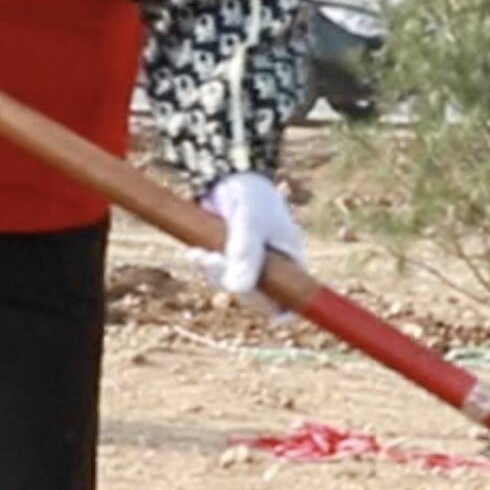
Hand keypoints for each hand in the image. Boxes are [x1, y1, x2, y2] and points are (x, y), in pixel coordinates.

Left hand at [190, 172, 306, 309]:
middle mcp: (273, 266)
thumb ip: (245, 252)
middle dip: (233, 282)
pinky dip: (205, 266)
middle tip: (211, 261)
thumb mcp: (250, 221)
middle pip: (256, 297)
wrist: (228, 174)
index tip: (266, 315)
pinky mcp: (230, 258)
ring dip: (214, 274)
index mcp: (292, 259)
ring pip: (233, 286)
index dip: (282, 310)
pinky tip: (195, 253)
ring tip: (200, 253)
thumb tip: (236, 290)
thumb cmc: (250, 195)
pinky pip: (218, 274)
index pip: (294, 298)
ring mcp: (251, 263)